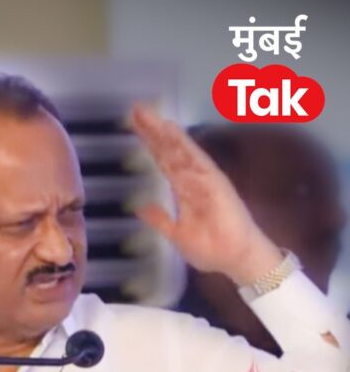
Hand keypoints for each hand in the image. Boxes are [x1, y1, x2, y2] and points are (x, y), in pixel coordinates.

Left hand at [129, 104, 282, 286]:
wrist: (236, 261)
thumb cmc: (212, 249)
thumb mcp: (176, 234)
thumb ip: (159, 219)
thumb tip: (140, 208)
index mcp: (185, 190)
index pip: (164, 161)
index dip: (151, 144)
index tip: (135, 126)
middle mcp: (194, 180)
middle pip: (170, 151)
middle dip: (153, 131)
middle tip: (136, 110)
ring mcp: (205, 180)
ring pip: (181, 151)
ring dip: (165, 133)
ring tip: (149, 115)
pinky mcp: (216, 184)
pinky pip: (197, 161)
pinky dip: (184, 145)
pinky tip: (171, 131)